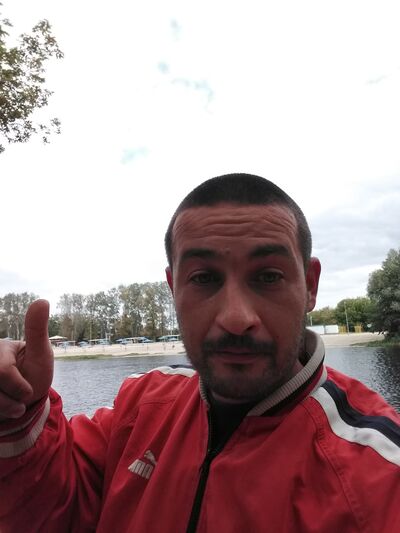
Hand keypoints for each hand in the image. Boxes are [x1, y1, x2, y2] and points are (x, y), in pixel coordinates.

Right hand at [0, 299, 53, 419]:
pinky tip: (3, 413)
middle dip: (10, 400)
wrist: (25, 404)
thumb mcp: (41, 354)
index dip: (19, 387)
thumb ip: (37, 330)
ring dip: (3, 410)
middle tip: (22, 401)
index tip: (29, 390)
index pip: (2, 372)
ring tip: (14, 408)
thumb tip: (42, 300)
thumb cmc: (34, 376)